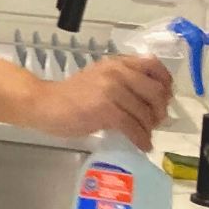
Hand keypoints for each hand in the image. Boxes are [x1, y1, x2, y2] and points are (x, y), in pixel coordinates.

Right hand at [28, 55, 173, 152]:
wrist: (43, 104)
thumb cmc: (70, 96)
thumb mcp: (99, 79)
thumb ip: (122, 81)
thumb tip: (151, 98)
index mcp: (116, 63)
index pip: (154, 65)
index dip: (165, 83)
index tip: (164, 98)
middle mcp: (116, 72)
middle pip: (156, 91)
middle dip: (160, 110)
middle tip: (155, 121)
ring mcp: (111, 90)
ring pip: (146, 112)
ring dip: (149, 128)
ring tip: (144, 135)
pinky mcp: (106, 110)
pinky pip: (133, 127)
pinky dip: (141, 139)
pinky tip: (141, 145)